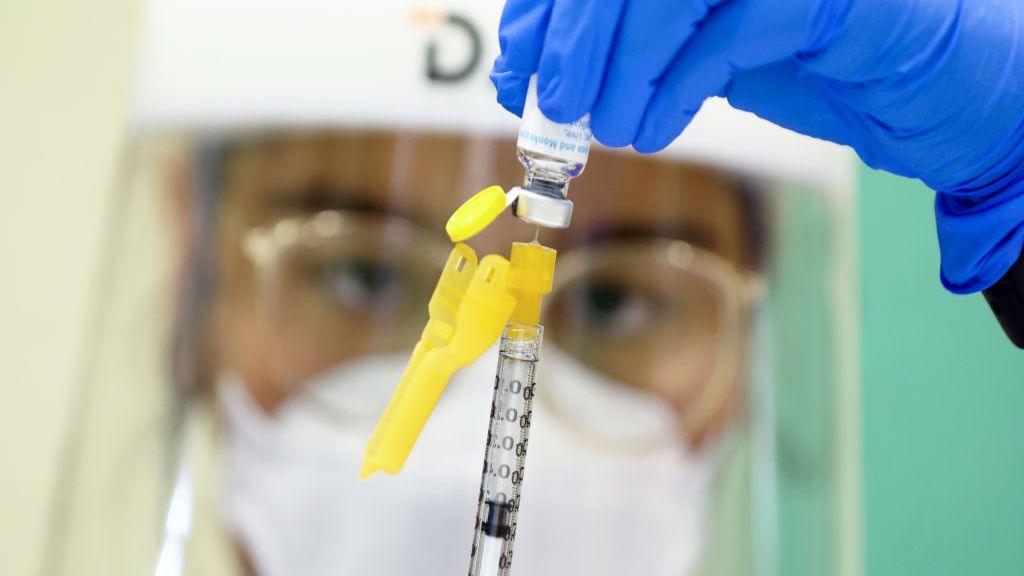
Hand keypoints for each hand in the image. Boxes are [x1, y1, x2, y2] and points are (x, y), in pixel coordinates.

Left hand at [490, 0, 1023, 292]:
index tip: (515, 70)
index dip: (544, 13)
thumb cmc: (806, 58)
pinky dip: (673, 86)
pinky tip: (651, 127)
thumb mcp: (698, 45)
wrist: (922, 87)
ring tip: (608, 127)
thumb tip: (541, 73)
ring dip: (618, 65)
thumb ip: (634, 45)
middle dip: (570, 37)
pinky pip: (726, 33)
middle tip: (547, 105)